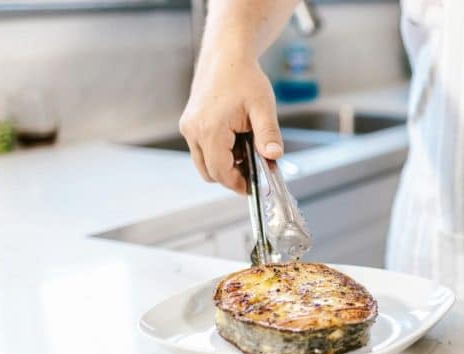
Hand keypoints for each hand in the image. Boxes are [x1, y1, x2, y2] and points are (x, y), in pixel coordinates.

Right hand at [179, 53, 282, 193]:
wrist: (226, 57)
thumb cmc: (244, 78)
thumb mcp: (263, 107)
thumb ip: (268, 133)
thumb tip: (274, 156)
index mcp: (210, 129)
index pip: (221, 172)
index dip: (238, 184)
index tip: (254, 187)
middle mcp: (193, 131)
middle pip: (210, 172)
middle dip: (233, 176)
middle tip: (255, 169)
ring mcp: (188, 127)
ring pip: (204, 163)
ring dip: (225, 165)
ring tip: (247, 150)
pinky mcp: (189, 124)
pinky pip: (202, 150)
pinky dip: (218, 153)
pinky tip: (237, 140)